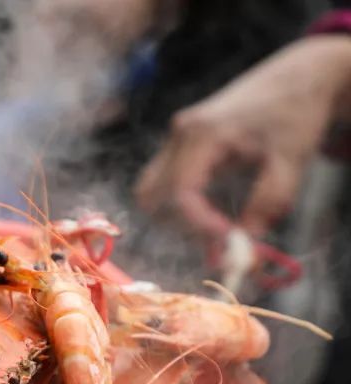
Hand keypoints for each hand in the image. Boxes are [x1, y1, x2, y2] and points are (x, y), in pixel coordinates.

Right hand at [136, 36, 350, 241]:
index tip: (230, 241)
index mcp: (203, 131)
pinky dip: (180, 205)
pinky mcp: (180, 145)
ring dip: (175, 217)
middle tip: (220, 239)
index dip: (200, 224)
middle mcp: (180, 134)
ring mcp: (176, 138)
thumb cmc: (296, 112)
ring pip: (151, 192)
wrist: (298, 77)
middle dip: (182, 225)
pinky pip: (163, 185)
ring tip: (217, 226)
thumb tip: (247, 239)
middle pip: (152, 196)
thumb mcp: (291, 159)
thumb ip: (269, 202)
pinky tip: (212, 212)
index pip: (181, 192)